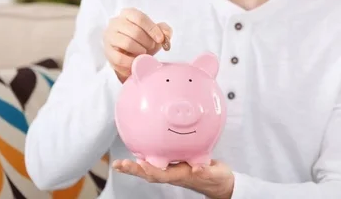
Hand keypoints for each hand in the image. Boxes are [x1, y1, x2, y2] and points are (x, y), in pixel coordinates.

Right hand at [103, 8, 171, 82]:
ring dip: (140, 51)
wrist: (130, 55)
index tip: (160, 39)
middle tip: (151, 47)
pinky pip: (120, 58)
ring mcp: (109, 37)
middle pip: (135, 31)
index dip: (152, 29)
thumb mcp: (155, 34)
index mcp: (128, 14)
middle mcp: (115, 22)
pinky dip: (132, 62)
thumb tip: (166, 33)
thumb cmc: (142, 41)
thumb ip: (164, 30)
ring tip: (144, 54)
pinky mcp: (107, 52)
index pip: (140, 18)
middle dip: (147, 42)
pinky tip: (137, 62)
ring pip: (127, 43)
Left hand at [112, 158, 233, 198]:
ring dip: (134, 168)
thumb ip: (206, 171)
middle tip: (119, 165)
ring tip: (119, 164)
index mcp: (182, 176)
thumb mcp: (215, 174)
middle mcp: (174, 175)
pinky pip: (155, 165)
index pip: (163, 175)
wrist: (220, 183)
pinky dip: (143, 161)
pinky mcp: (174, 166)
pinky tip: (136, 157)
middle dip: (134, 170)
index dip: (151, 170)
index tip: (140, 163)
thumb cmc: (218, 178)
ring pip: (150, 170)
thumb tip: (197, 168)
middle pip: (150, 174)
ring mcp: (172, 171)